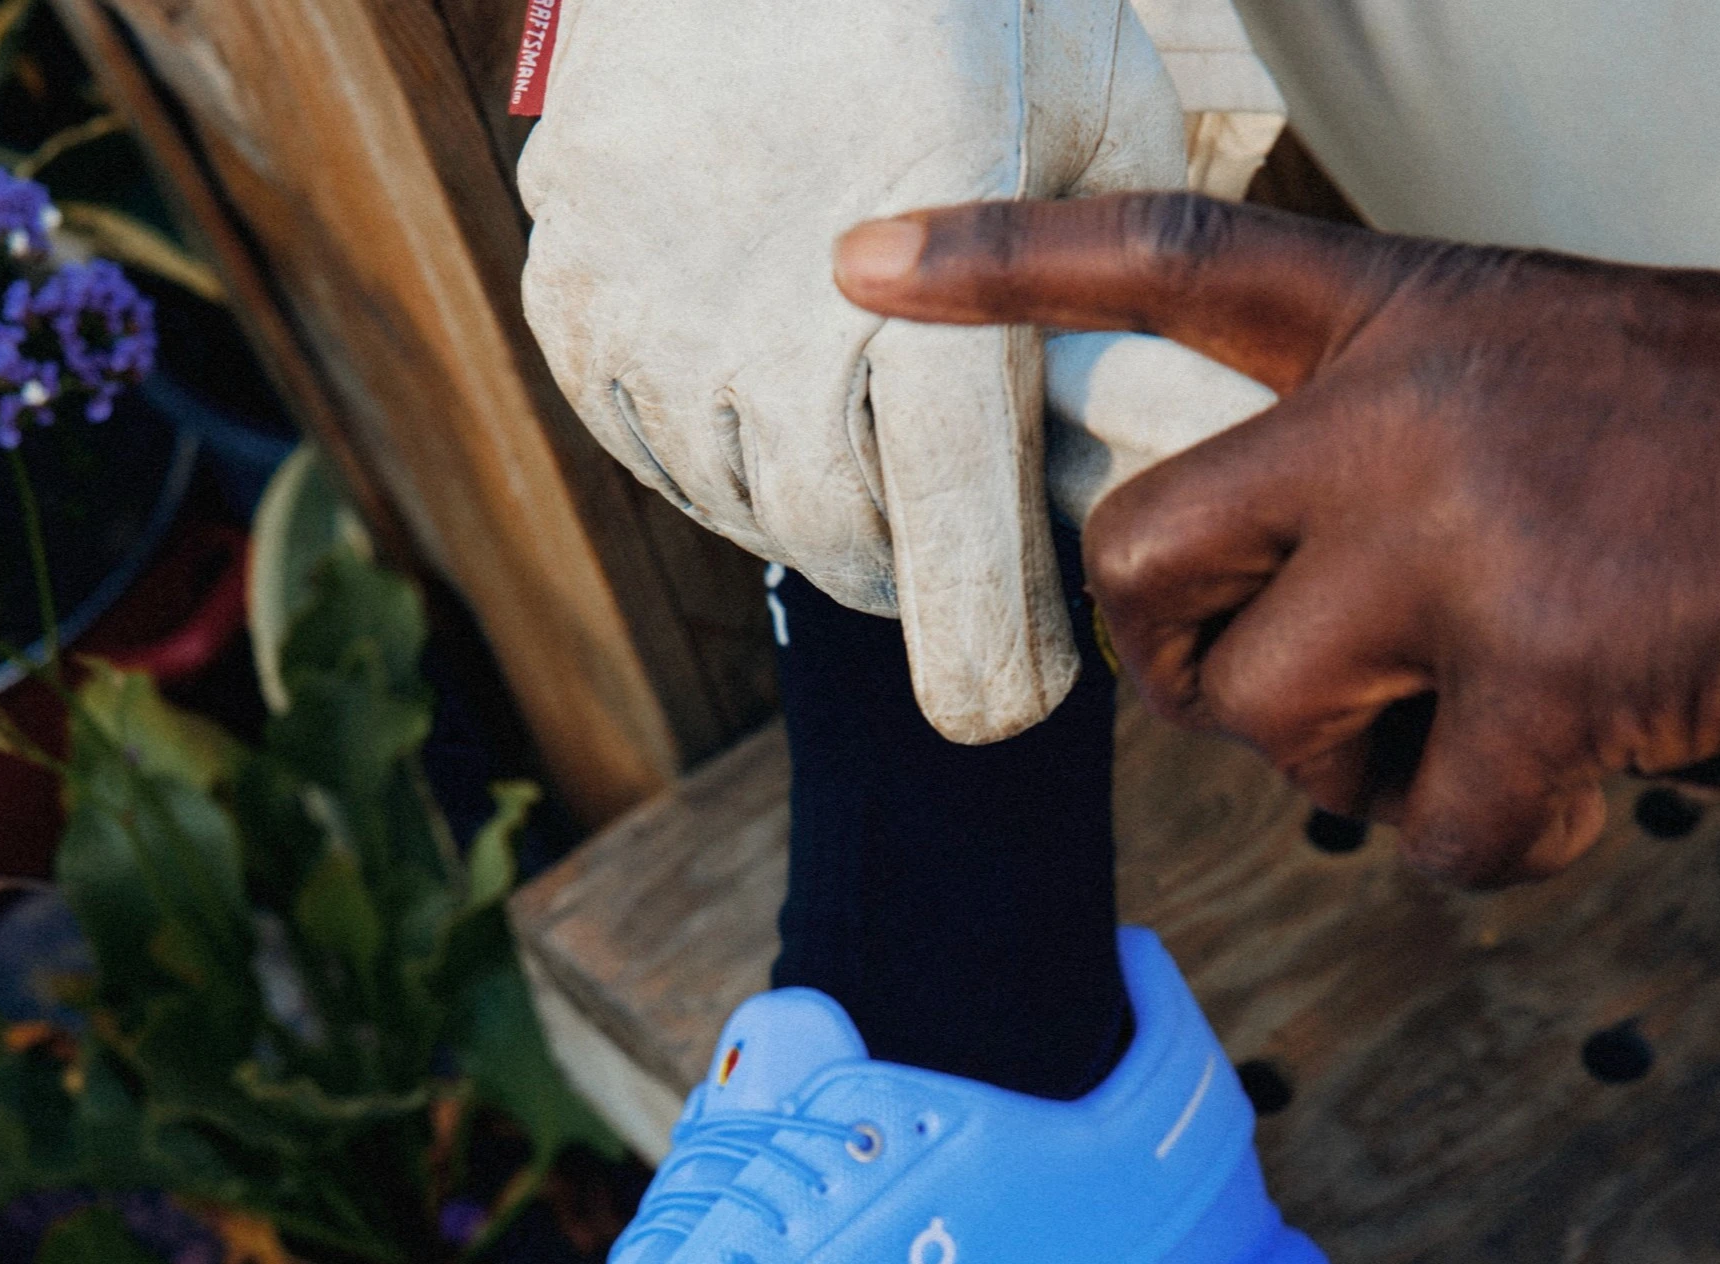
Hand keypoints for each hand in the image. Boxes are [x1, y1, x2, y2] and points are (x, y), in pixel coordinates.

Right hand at [517, 3, 1185, 742]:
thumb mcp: (1100, 118)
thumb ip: (1124, 295)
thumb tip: (1147, 444)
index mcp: (921, 312)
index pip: (956, 568)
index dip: (1001, 666)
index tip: (1031, 689)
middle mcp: (767, 341)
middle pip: (854, 559)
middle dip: (923, 564)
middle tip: (966, 521)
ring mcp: (652, 325)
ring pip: (754, 512)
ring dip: (822, 502)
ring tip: (869, 423)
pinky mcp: (572, 303)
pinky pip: (653, 447)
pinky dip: (718, 442)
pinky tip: (769, 374)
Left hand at [837, 195, 1719, 880]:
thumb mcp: (1565, 397)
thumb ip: (1407, 468)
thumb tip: (1296, 631)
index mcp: (1416, 316)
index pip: (1168, 258)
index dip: (1002, 265)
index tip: (856, 264)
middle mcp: (1412, 404)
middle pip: (1152, 553)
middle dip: (1171, 664)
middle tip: (1267, 706)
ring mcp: (1470, 528)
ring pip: (1274, 723)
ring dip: (1364, 779)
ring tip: (1501, 740)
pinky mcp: (1547, 661)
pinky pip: (1437, 836)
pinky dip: (1509, 846)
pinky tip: (1598, 778)